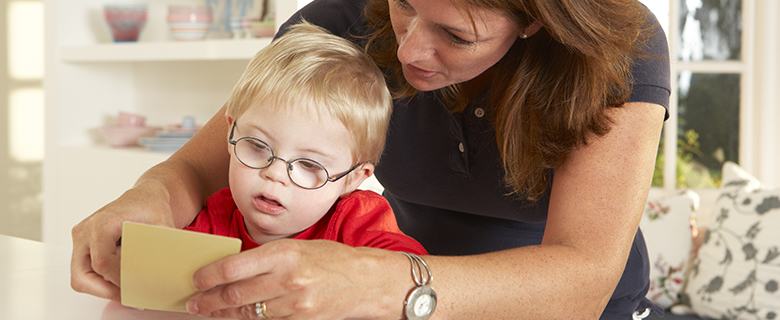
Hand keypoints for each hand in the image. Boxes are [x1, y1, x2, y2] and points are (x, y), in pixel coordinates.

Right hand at [70, 180, 175, 300]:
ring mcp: (81, 238)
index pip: (102, 262)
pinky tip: (121, 278)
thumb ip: (161, 248)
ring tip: (127, 289)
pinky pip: (84, 270)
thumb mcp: (162, 225)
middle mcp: (86, 230)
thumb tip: (164, 273)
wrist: (144, 197)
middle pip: (82, 275)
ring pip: (80, 276)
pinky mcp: (82, 244)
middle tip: (129, 296)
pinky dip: (100, 279)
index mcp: (102, 223)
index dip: (118, 280)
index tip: (136, 288)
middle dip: (105, 291)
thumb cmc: (151, 207)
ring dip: (102, 287)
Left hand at [187, 239, 406, 319]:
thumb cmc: (334, 260)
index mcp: (285, 253)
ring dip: (224, 314)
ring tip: (210, 312)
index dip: (209, 276)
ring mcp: (295, 303)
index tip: (195, 280)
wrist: (368, 281)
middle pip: (236, 295)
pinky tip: (238, 318)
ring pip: (248, 313)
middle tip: (193, 303)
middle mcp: (288, 278)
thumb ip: (268, 259)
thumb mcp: (300, 248)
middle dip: (209, 301)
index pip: (235, 267)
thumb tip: (232, 269)